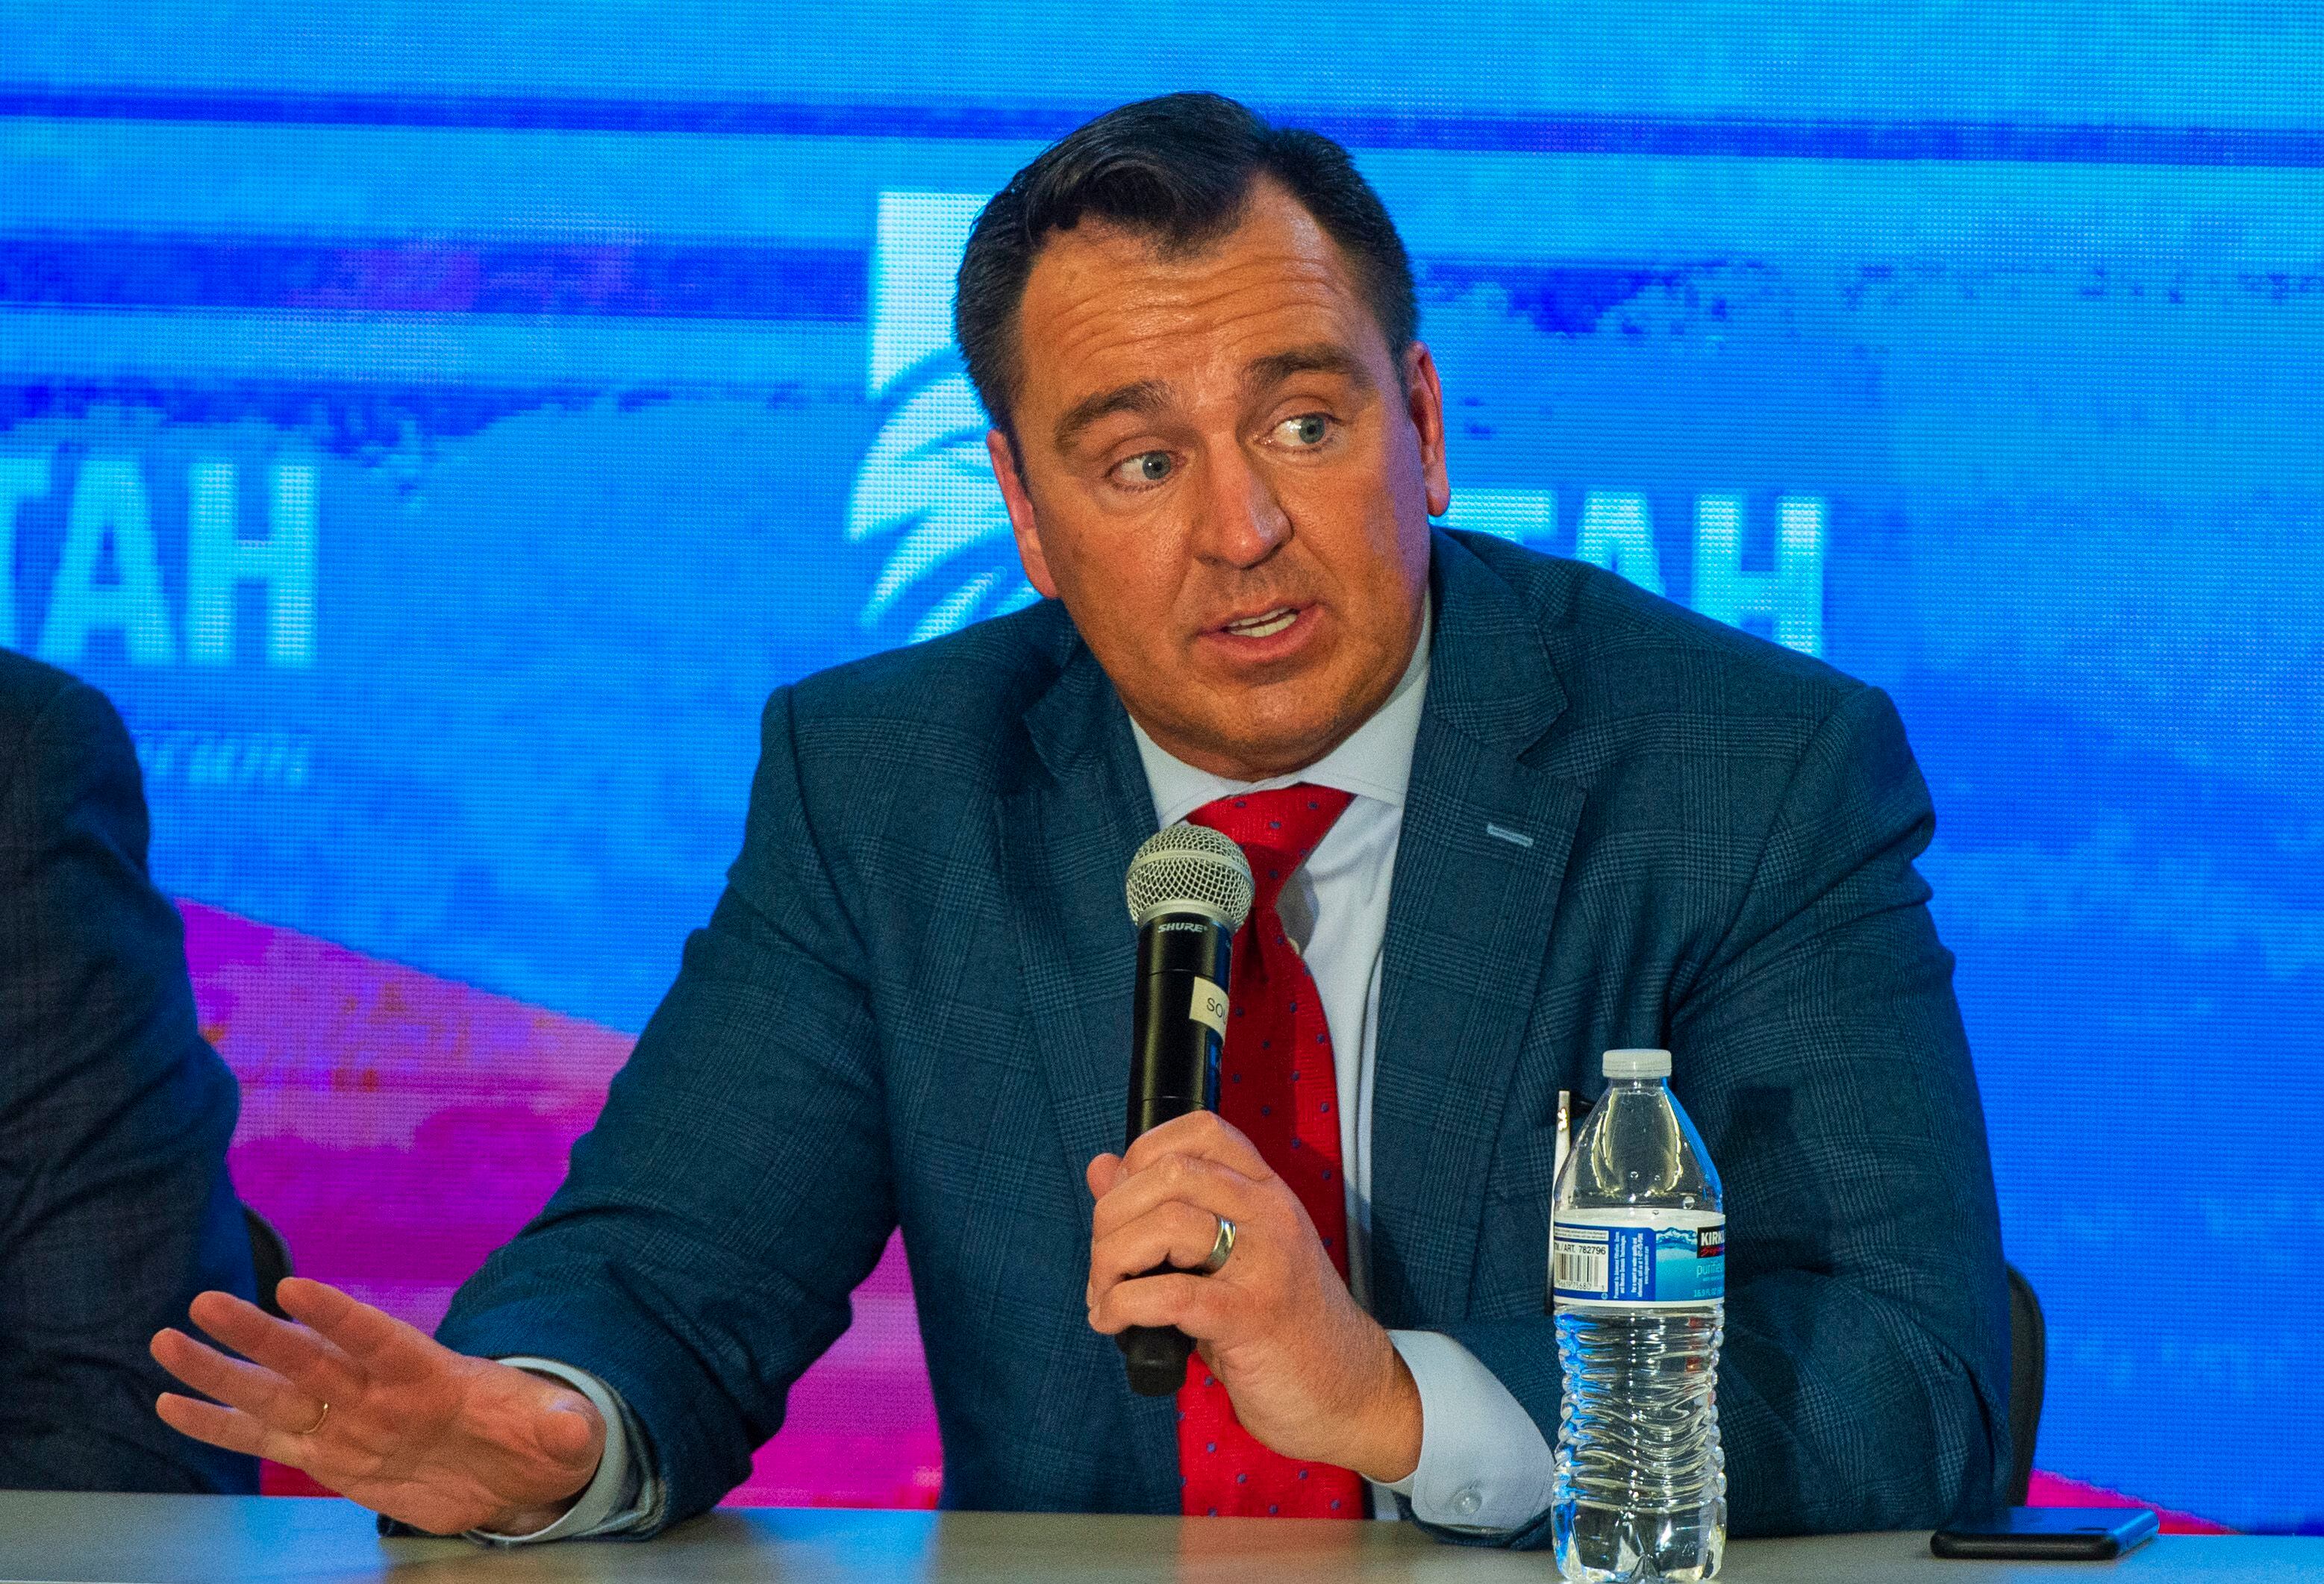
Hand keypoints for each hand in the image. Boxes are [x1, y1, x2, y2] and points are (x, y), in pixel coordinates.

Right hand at [150, 1277, 604, 1535]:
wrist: (515, 1469)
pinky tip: (173, 1403)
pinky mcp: (330, 1458)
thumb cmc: (536, 1434)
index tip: (295, 1287)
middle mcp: (376, 1391)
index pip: (379, 1337)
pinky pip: (265, 1438)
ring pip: (273, 1394)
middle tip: (206, 1301)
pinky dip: (219, 1424)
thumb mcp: (564, 1430)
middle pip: (310, 1358)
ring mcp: (348, 1422)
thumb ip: (565, 1427)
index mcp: (428, 1372)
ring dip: (221, 1371)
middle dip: (259, 1334)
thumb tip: (577, 1430)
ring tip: (167, 1342)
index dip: (340, 1315)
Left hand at [1084, 1110, 1420, 1483]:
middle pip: (1169, 1173)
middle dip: (1112, 1216)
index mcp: (1265, 1193)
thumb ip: (1166, 1210)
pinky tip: (1113, 1321)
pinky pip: (1170, 1293)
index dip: (1142, 1155)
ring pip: (1166, 1224)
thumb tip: (1102, 1168)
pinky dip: (1123, 1304)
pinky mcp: (1253, 1317)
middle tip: (1105, 1262)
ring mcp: (1266, 1263)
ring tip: (1106, 1295)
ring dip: (1111, 1261)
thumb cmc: (1285, 1328)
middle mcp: (1269, 1214)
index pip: (1199, 1131)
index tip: (1122, 1202)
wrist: (1352, 1391)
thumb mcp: (1228, 1257)